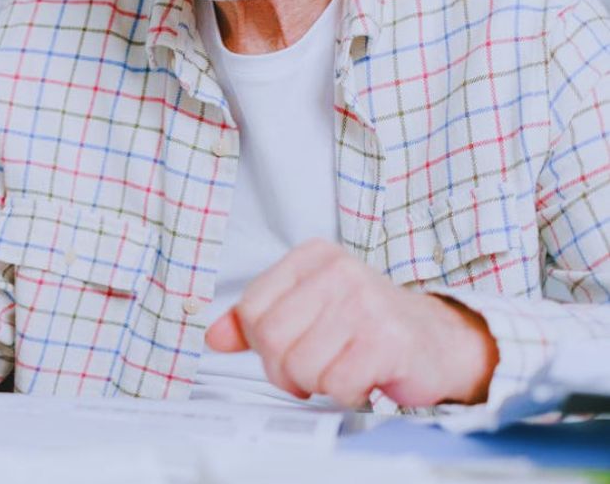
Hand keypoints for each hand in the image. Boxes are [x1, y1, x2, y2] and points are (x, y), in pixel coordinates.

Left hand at [204, 240, 498, 407]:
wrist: (438, 341)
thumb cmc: (368, 325)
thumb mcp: (307, 310)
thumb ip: (255, 321)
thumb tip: (214, 336)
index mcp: (312, 257)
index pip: (251, 308)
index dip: (261, 343)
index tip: (287, 347)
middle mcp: (338, 271)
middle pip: (272, 339)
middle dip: (286, 369)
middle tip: (313, 369)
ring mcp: (365, 302)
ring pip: (300, 365)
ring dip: (318, 383)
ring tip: (342, 368)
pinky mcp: (387, 339)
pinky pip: (336, 385)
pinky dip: (345, 393)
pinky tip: (362, 378)